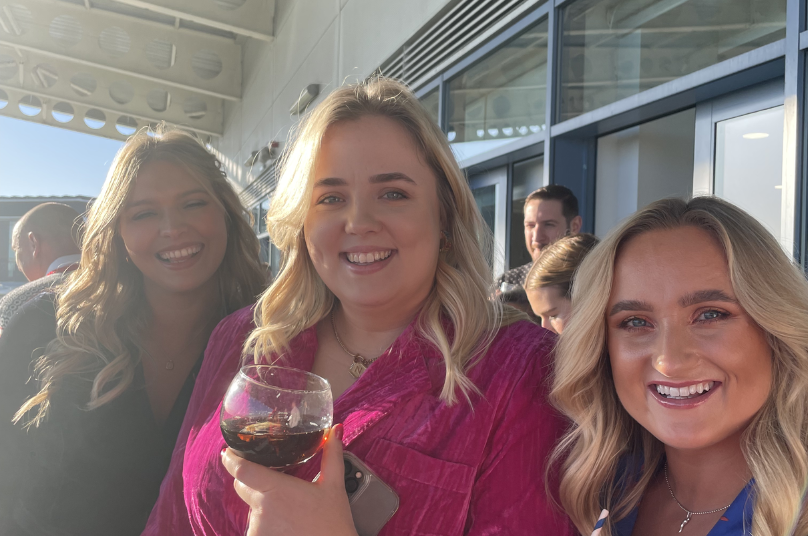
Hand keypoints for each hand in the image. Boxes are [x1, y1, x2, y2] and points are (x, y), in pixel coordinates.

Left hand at [222, 424, 356, 535]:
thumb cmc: (333, 522)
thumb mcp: (334, 485)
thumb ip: (332, 455)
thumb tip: (335, 431)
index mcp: (277, 489)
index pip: (242, 470)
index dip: (231, 459)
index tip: (228, 452)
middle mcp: (263, 508)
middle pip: (242, 486)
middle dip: (250, 480)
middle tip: (270, 481)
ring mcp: (258, 528)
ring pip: (249, 508)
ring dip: (260, 504)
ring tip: (285, 510)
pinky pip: (254, 527)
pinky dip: (264, 523)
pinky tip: (283, 524)